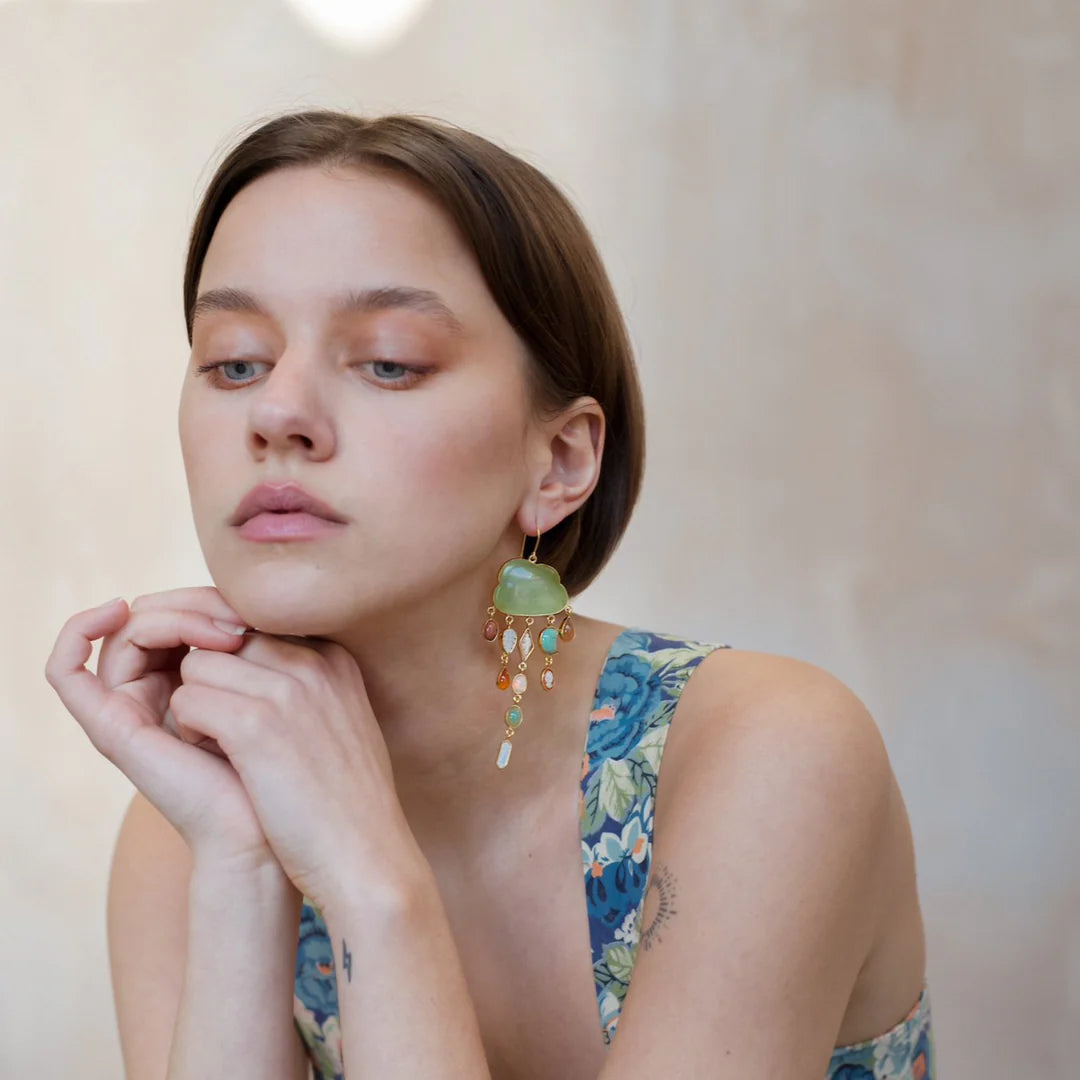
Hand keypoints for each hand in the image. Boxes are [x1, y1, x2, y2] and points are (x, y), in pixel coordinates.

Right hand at [44, 588, 275, 872]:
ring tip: (221, 635)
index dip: (214, 599)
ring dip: (171, 617)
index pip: (184, 613)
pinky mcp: (108, 728)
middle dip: (194, 605)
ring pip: (126, 632)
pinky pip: (66, 669)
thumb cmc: (288, 767)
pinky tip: (112, 610)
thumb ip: (259, 643)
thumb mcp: (281, 687)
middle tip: (239, 623)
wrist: (272, 832)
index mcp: (197, 684)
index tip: (259, 612)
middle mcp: (159, 694)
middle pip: (153, 618)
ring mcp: (130, 710)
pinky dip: (77, 630)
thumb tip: (250, 593)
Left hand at [165, 630, 420, 912]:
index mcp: (334, 657)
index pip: (256, 627)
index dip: (234, 665)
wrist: (367, 858)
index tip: (237, 708)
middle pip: (223, 639)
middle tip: (223, 729)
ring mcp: (287, 688)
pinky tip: (222, 765)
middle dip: (211, 680)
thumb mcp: (338, 724)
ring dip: (197, 706)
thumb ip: (305, 687)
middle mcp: (313, 660)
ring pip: (197, 666)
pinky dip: (190, 732)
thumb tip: (255, 668)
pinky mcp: (255, 723)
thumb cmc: (345, 804)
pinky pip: (187, 701)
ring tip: (226, 749)